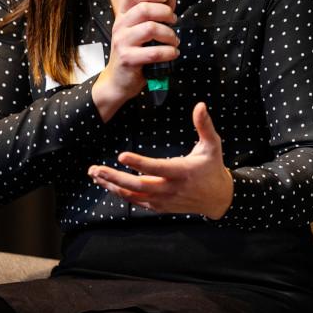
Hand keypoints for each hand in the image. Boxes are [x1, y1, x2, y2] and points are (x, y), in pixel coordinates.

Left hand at [87, 102, 233, 218]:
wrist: (217, 198)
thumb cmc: (212, 168)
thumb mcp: (212, 145)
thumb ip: (204, 125)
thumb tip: (200, 105)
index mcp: (181, 172)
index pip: (157, 168)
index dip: (139, 163)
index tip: (121, 155)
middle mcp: (170, 188)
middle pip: (138, 185)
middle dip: (114, 177)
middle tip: (96, 169)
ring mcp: (163, 200)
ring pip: (133, 195)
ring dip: (112, 185)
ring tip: (95, 175)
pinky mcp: (159, 206)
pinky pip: (136, 201)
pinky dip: (120, 194)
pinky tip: (108, 185)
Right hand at [92, 0, 178, 121]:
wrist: (118, 81)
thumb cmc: (134, 53)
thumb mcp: (142, 30)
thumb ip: (157, 13)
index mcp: (123, 16)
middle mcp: (120, 26)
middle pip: (144, 9)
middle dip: (166, 13)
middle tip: (174, 22)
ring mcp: (122, 42)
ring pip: (150, 28)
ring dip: (169, 34)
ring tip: (174, 41)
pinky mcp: (128, 59)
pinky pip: (153, 52)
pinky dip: (169, 52)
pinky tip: (172, 54)